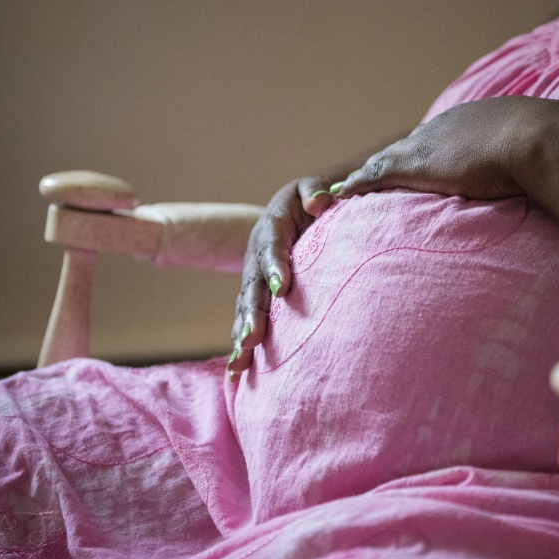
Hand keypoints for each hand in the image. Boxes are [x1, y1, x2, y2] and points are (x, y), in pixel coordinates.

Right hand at [226, 176, 338, 379]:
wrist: (298, 207)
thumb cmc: (313, 197)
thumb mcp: (314, 187)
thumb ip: (317, 191)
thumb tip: (321, 202)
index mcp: (271, 225)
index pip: (272, 245)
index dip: (275, 265)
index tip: (283, 288)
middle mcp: (256, 253)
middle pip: (252, 285)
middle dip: (252, 313)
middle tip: (253, 339)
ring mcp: (253, 276)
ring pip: (244, 307)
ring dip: (241, 334)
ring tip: (240, 362)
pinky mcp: (256, 294)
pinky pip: (246, 318)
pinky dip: (241, 342)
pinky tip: (238, 371)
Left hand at [334, 96, 558, 200]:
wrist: (543, 139)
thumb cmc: (554, 149)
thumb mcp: (541, 151)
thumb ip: (536, 161)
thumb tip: (557, 171)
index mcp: (475, 120)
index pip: (441, 138)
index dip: (425, 152)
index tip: (415, 163)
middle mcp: (447, 125)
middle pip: (409, 145)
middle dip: (389, 160)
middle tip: (369, 175)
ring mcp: (430, 143)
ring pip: (387, 159)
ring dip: (367, 174)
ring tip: (348, 187)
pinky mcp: (416, 164)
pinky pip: (376, 174)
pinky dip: (358, 184)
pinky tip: (343, 194)